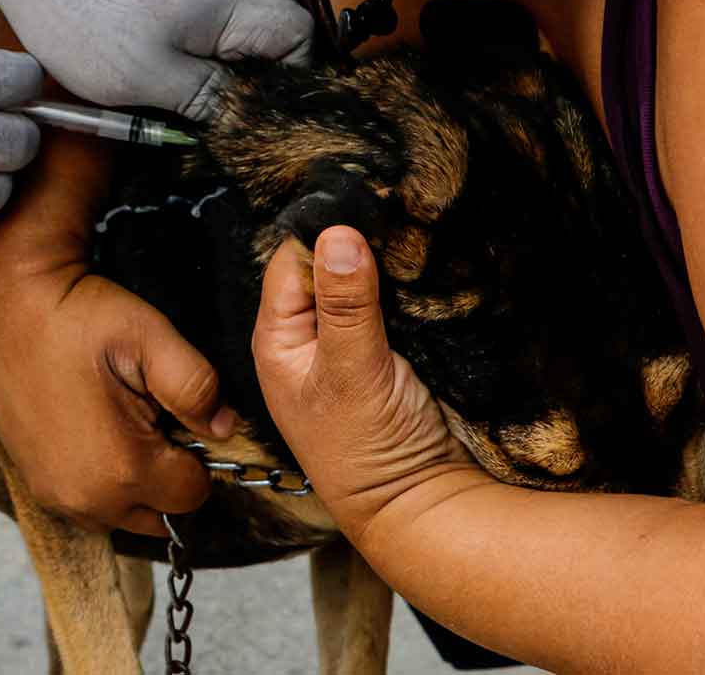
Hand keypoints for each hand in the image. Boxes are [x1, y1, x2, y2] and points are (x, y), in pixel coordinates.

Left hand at [0, 0, 312, 121]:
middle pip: (276, 43)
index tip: (251, 124)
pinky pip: (214, 29)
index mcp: (239, 0)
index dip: (285, 90)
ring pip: (243, 39)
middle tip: (220, 123)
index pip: (301, 47)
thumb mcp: (148, 78)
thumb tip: (248, 125)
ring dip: (225, 75)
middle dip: (254, 87)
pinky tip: (175, 82)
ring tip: (193, 106)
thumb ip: (210, 101)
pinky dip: (203, 58)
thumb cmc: (86, 17)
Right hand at [0, 252, 241, 536]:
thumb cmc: (76, 315)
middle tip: (152, 419)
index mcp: (121, 469)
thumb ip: (196, 388)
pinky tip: (92, 431)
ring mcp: (52, 495)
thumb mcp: (150, 338)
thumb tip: (224, 428)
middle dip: (167, 478)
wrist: (4, 301)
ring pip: (121, 515)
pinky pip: (86, 504)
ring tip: (122, 426)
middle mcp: (84, 498)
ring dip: (134, 485)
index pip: (192, 495)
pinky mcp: (32, 483)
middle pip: (157, 516)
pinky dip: (100, 482)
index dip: (199, 456)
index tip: (177, 416)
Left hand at [251, 227, 473, 540]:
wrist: (420, 506)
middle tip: (397, 205)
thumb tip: (337, 234)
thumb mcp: (353, 372)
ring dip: (385, 261)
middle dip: (358, 240)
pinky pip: (391, 304)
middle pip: (327, 265)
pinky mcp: (386, 352)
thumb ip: (346, 305)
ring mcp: (347, 343)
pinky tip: (426, 264)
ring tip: (414, 226)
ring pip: (362, 281)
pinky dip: (405, 286)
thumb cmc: (370, 450)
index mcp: (279, 338)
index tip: (364, 199)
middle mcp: (307, 335)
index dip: (323, 229)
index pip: (291, 260)